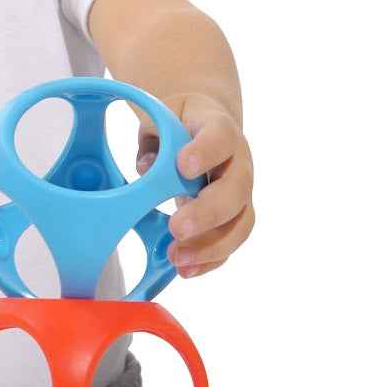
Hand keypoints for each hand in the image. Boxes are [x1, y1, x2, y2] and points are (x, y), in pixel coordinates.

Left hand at [135, 92, 254, 278]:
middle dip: (207, 212)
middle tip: (177, 228)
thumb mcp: (162, 117)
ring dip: (210, 245)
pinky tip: (185, 269)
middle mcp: (238, 162)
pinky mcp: (234, 218)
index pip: (221, 136)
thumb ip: (153, 139)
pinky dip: (209, 260)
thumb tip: (146, 167)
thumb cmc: (179, 122)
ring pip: (240, 222)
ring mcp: (240, 192)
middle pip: (237, 188)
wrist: (202, 126)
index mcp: (219, 129)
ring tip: (177, 258)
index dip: (206, 151)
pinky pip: (231, 242)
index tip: (183, 167)